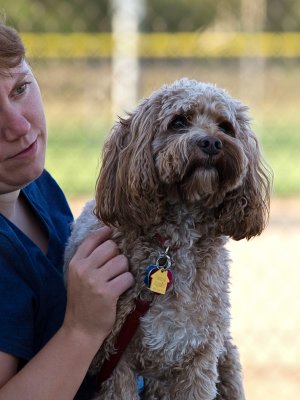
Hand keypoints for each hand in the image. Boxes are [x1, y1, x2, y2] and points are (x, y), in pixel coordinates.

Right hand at [63, 226, 133, 344]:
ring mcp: (95, 281)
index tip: (113, 232)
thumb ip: (89, 260)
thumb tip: (109, 240)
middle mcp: (84, 269)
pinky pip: (127, 277)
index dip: (106, 233)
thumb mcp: (77, 277)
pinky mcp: (107, 293)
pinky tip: (122, 289)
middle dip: (118, 256)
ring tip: (118, 280)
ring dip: (124, 270)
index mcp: (75, 263)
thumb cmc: (82, 302)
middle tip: (115, 268)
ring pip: (122, 261)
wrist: (80, 330)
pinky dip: (128, 283)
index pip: (93, 239)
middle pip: (111, 247)